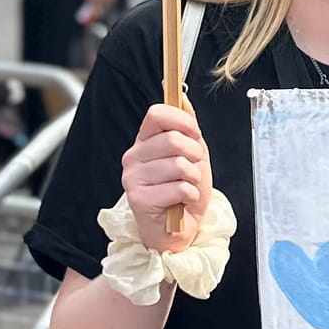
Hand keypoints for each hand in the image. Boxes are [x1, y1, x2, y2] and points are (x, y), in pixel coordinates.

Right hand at [119, 102, 211, 251]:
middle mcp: (133, 157)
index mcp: (144, 142)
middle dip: (195, 155)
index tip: (194, 134)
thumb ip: (187, 128)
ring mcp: (133, 178)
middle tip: (194, 169)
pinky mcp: (139, 199)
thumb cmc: (183, 193)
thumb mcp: (192, 155)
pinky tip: (182, 202)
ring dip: (194, 178)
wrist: (177, 230)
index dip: (182, 121)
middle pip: (172, 140)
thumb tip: (182, 98)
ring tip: (187, 188)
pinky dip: (190, 195)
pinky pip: (179, 188)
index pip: (156, 114)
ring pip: (179, 165)